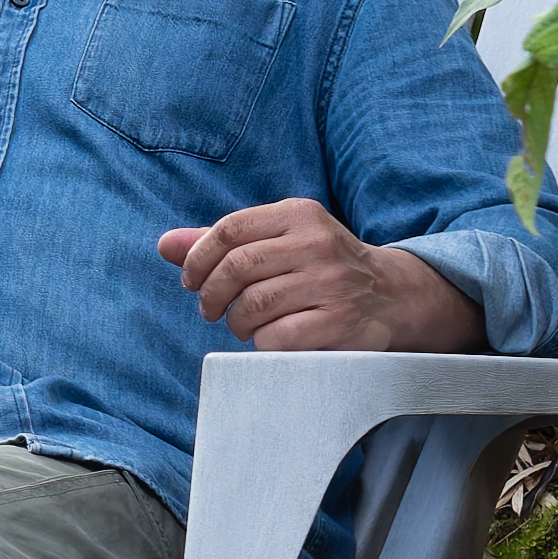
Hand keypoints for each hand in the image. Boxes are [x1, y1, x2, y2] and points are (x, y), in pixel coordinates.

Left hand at [158, 203, 486, 355]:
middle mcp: (318, 244)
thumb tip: (164, 245)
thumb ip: (223, 242)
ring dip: (237, 323)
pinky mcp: (342, 323)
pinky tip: (270, 340)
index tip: (190, 282)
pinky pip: (278, 338)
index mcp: (299, 214)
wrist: (393, 295)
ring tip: (244, 326)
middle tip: (211, 310)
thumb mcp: (279, 241)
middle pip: (236, 268)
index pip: (229, 230)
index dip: (198, 260)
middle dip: (211, 296)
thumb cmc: (321, 268)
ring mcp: (333, 284)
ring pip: (253, 305)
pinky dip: (262, 344)